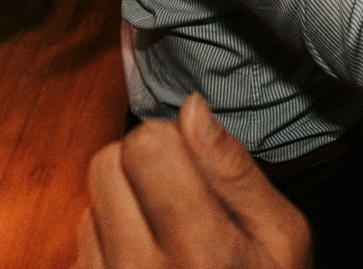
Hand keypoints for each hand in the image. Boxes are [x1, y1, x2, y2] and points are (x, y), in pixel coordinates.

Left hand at [74, 94, 310, 268]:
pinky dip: (108, 237)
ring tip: (163, 227)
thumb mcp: (282, 233)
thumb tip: (190, 108)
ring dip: (123, 201)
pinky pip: (80, 241)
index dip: (171, 138)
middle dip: (141, 161)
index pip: (146, 144)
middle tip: (176, 188)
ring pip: (91, 199)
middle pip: (107, 163)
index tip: (192, 158)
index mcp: (201, 246)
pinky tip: (144, 255)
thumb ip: (235, 169)